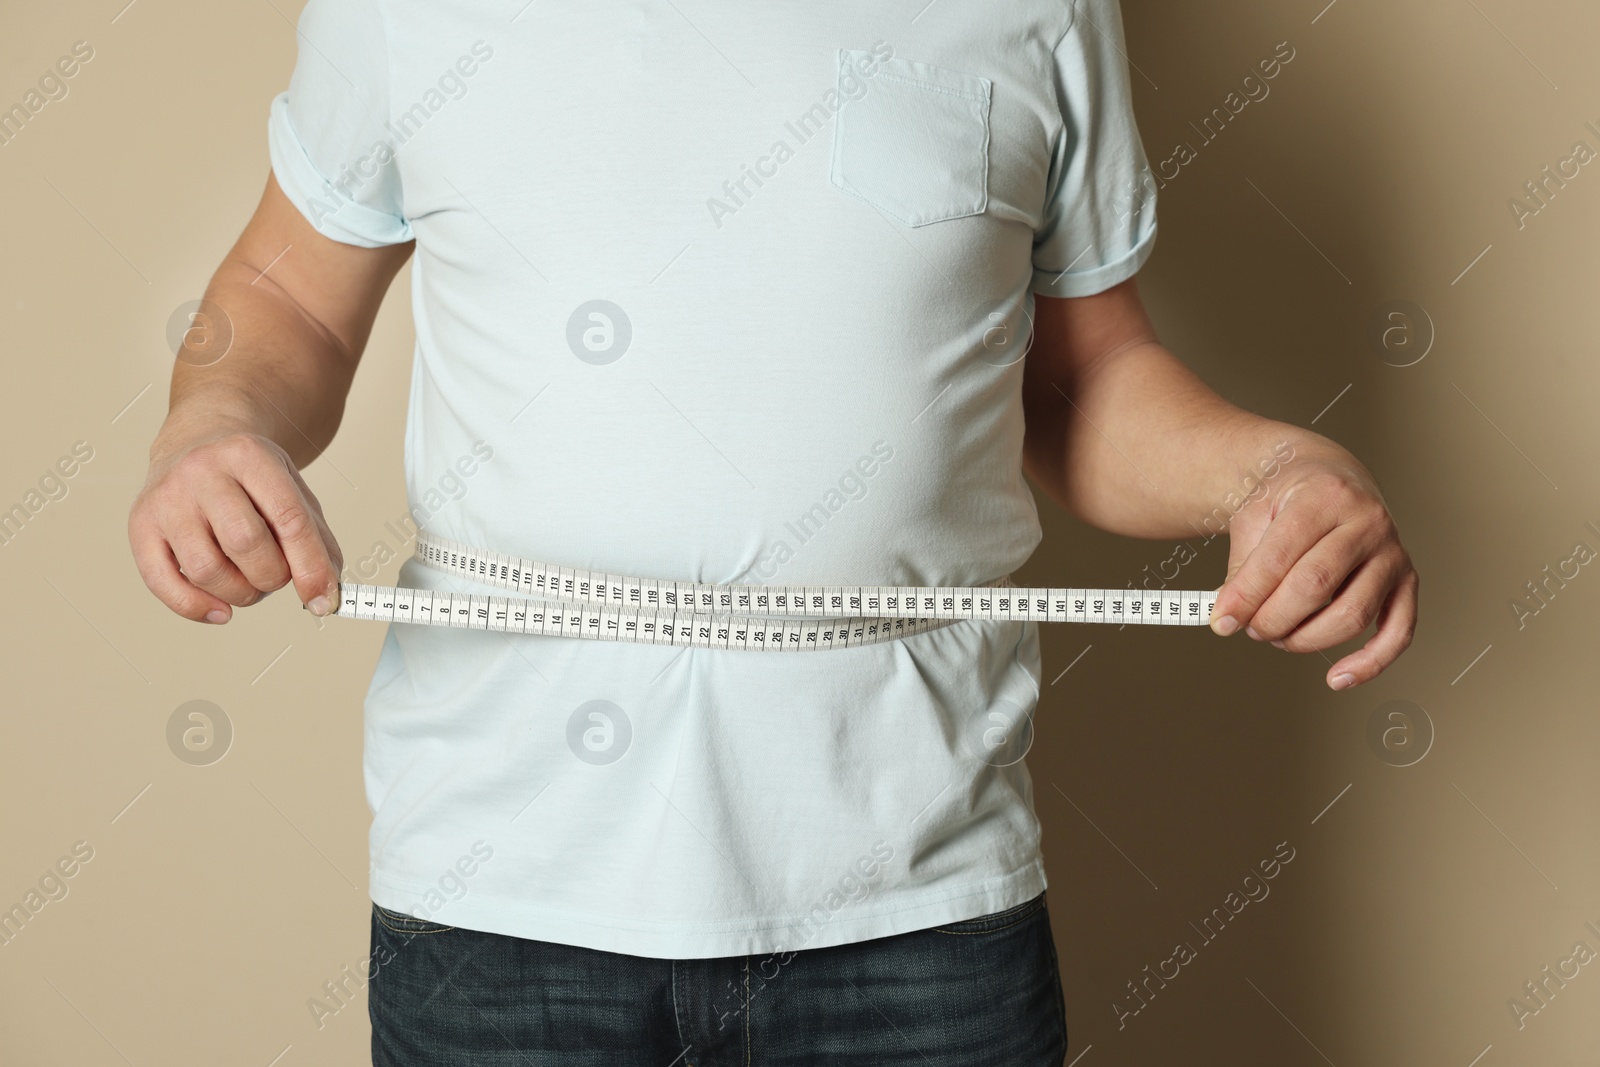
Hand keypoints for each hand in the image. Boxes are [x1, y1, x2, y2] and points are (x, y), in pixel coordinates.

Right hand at [128, 429, 342, 622]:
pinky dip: (195, 608)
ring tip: (250, 584)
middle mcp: (202, 472)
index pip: (288, 519)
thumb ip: (316, 539)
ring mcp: (167, 498)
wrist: (196, 440)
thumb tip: (327, 594)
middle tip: (277, 577)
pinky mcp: (141, 524)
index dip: (311, 566)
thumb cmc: (249, 476)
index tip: (324, 599)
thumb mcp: (291, 489)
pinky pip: (161, 582)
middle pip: (246, 543)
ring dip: (240, 594)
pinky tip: (220, 611)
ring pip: (205, 569)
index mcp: (249, 456)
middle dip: (273, 577)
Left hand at [1208, 448, 1417, 689]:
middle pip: (1316, 587)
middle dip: (1273, 618)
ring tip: (1277, 635)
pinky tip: (1338, 679)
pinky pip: (1399, 630)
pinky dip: (1371, 662)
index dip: (1246, 595)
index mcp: (1324, 497)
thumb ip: (1244, 565)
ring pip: (1353, 614)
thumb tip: (1229, 618)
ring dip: (1306, 639)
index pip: (1280, 557)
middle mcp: (1367, 522)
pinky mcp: (1407, 580)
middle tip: (1249, 627)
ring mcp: (1392, 553)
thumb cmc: (1286, 501)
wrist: (1328, 478)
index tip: (1221, 621)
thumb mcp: (1255, 515)